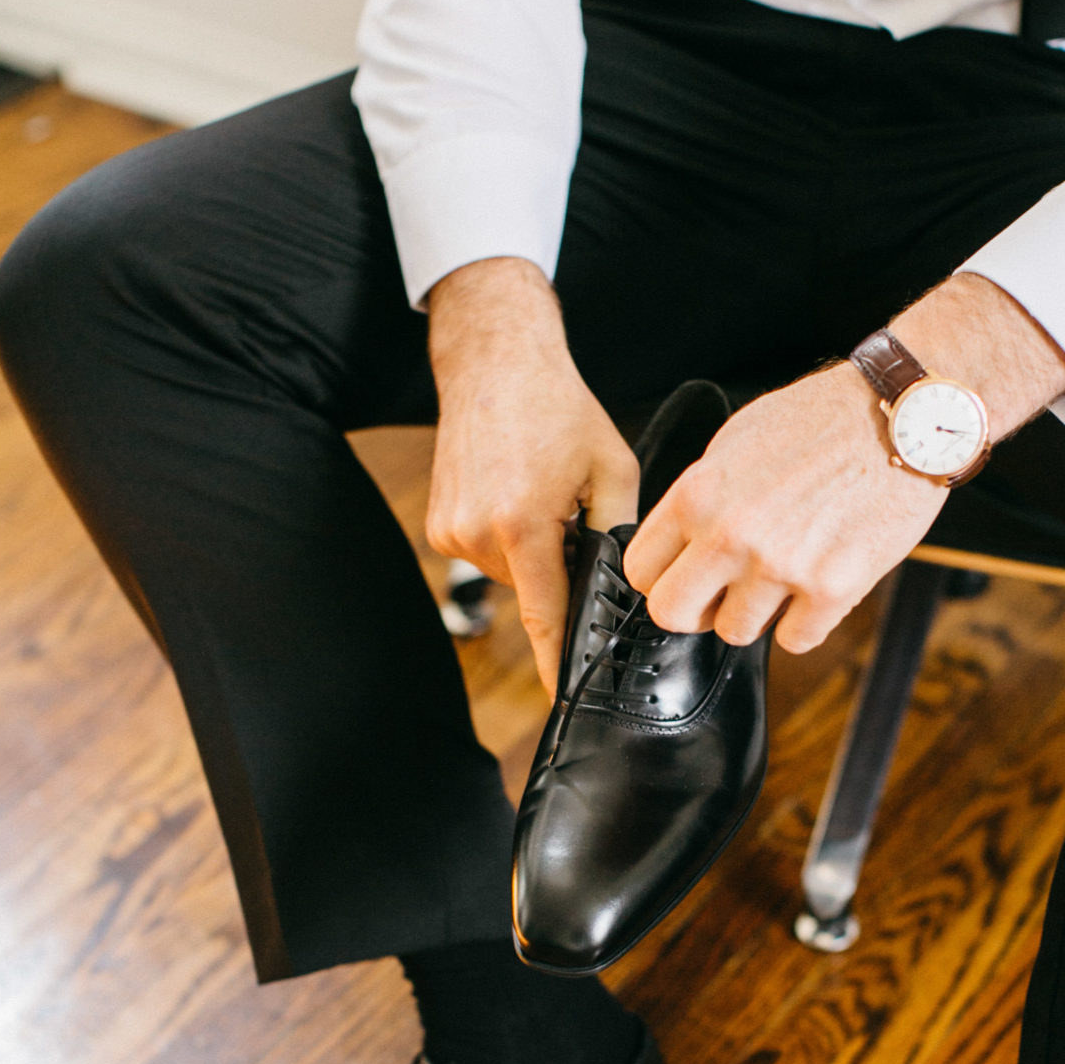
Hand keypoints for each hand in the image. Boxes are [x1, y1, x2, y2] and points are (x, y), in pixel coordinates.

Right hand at [426, 258, 638, 695]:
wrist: (493, 362)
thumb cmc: (558, 408)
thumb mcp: (611, 468)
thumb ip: (619, 534)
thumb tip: (626, 587)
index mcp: (524, 523)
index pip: (546, 616)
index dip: (561, 662)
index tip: (572, 701)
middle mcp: (478, 534)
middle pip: (534, 590)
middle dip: (561, 567)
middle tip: (572, 513)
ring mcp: (451, 532)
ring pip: (512, 573)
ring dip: (535, 550)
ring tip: (541, 491)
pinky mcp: (438, 525)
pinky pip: (488, 554)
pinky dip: (510, 537)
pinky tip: (517, 491)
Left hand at [624, 363, 946, 651]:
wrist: (900, 417)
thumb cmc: (821, 421)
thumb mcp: (736, 441)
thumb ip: (701, 496)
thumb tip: (677, 540)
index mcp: (698, 494)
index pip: (641, 570)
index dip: (662, 577)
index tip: (682, 576)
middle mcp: (732, 534)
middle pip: (673, 615)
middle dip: (696, 609)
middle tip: (722, 592)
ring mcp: (781, 566)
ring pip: (737, 632)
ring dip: (757, 612)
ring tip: (783, 574)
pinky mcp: (832, 589)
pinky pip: (795, 641)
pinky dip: (804, 622)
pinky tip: (816, 586)